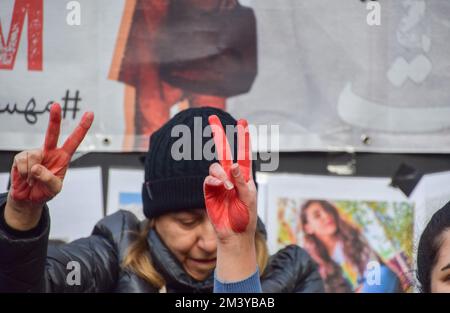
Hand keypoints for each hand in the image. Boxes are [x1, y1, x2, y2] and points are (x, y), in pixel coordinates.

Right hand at [5, 103, 93, 230]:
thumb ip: (49, 179)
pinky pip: (22, 162)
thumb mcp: (54, 189)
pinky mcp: (21, 157)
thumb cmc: (45, 191)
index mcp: (63, 157)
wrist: (28, 199)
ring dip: (32, 172)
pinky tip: (25, 178)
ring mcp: (35, 153)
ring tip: (33, 180)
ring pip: (34, 155)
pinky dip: (23, 173)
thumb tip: (37, 167)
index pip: (74, 140)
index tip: (90, 114)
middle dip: (54, 119)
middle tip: (56, 105)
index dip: (82, 127)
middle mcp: (50, 152)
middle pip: (53, 133)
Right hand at [204, 115, 257, 281]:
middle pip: (223, 151)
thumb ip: (242, 181)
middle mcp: (230, 176)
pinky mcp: (209, 191)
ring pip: (215, 167)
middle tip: (212, 117)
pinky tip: (219, 188)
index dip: (243, 137)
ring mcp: (218, 183)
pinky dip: (213, 182)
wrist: (234, 235)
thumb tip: (233, 164)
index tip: (243, 122)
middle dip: (218, 134)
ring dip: (220, 174)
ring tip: (227, 188)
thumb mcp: (249, 198)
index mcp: (244, 175)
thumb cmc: (246, 216)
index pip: (243, 152)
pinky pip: (208, 180)